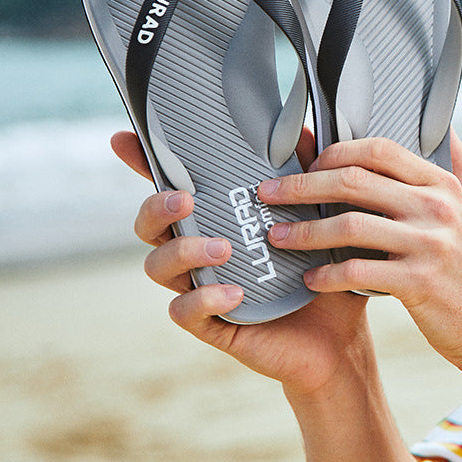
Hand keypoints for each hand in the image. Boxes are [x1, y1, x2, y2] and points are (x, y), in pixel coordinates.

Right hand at [110, 130, 370, 399]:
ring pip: (158, 266)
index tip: (123, 138)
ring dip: (184, 252)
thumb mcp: (318, 213)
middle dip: (156, 207)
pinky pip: (184, 311)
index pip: (173, 185)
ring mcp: (202, 285)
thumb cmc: (320, 267)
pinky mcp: (212, 323)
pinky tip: (234, 293)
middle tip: (187, 199)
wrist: (338, 332)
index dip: (143, 162)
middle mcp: (201, 248)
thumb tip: (301, 129)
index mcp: (219, 216)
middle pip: (149, 224)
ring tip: (224, 249)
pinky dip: (204, 299)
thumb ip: (304, 172)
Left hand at [260, 131, 461, 370]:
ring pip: (349, 226)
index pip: (379, 150)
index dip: (336, 152)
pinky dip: (327, 275)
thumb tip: (448, 126)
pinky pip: (357, 271)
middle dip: (303, 185)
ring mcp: (429, 244)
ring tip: (276, 236)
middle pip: (354, 180)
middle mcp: (436, 208)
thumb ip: (461, 165)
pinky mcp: (419, 282)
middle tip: (270, 193)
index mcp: (443, 186)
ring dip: (305, 231)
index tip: (308, 165)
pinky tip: (309, 279)